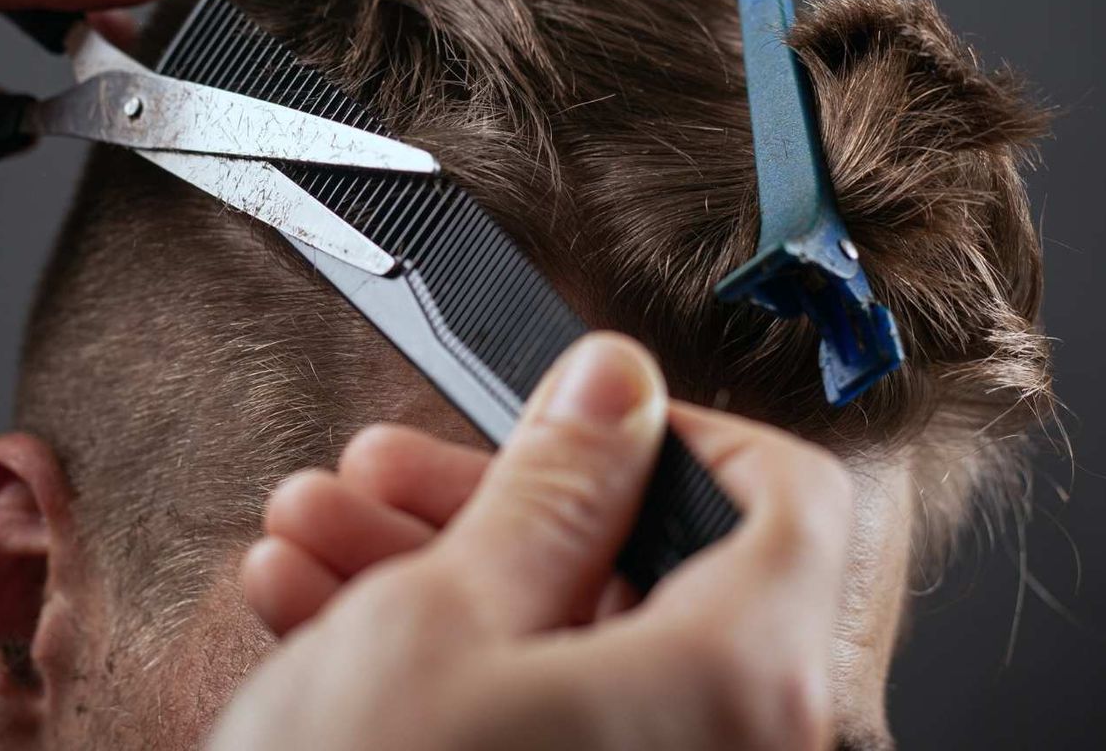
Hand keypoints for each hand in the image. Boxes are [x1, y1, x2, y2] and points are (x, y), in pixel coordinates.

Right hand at [209, 333, 854, 750]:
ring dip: (434, 574)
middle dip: (493, 503)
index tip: (577, 416)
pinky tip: (322, 617)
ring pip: (570, 649)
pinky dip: (442, 669)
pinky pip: (539, 724)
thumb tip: (618, 388)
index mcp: (738, 684)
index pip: (791, 500)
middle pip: (649, 575)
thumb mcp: (443, 613)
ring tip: (314, 539)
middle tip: (387, 473)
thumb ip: (555, 484)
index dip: (676, 435)